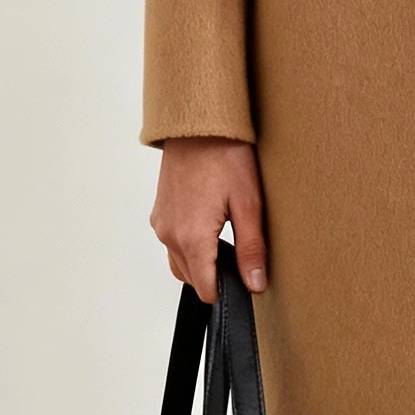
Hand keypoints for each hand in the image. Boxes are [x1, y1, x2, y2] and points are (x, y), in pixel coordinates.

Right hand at [150, 138, 266, 304]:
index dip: (228, 291)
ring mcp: (161, 222)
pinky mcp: (159, 212)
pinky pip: (172, 242)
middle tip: (241, 252)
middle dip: (216, 275)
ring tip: (227, 237)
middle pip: (192, 278)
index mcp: (191, 237)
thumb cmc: (225, 156)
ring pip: (180, 262)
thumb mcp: (248, 204)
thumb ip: (251, 249)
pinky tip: (211, 224)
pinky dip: (190, 244)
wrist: (198, 123)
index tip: (245, 281)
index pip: (205, 289)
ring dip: (201, 261)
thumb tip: (254, 283)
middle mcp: (169, 234)